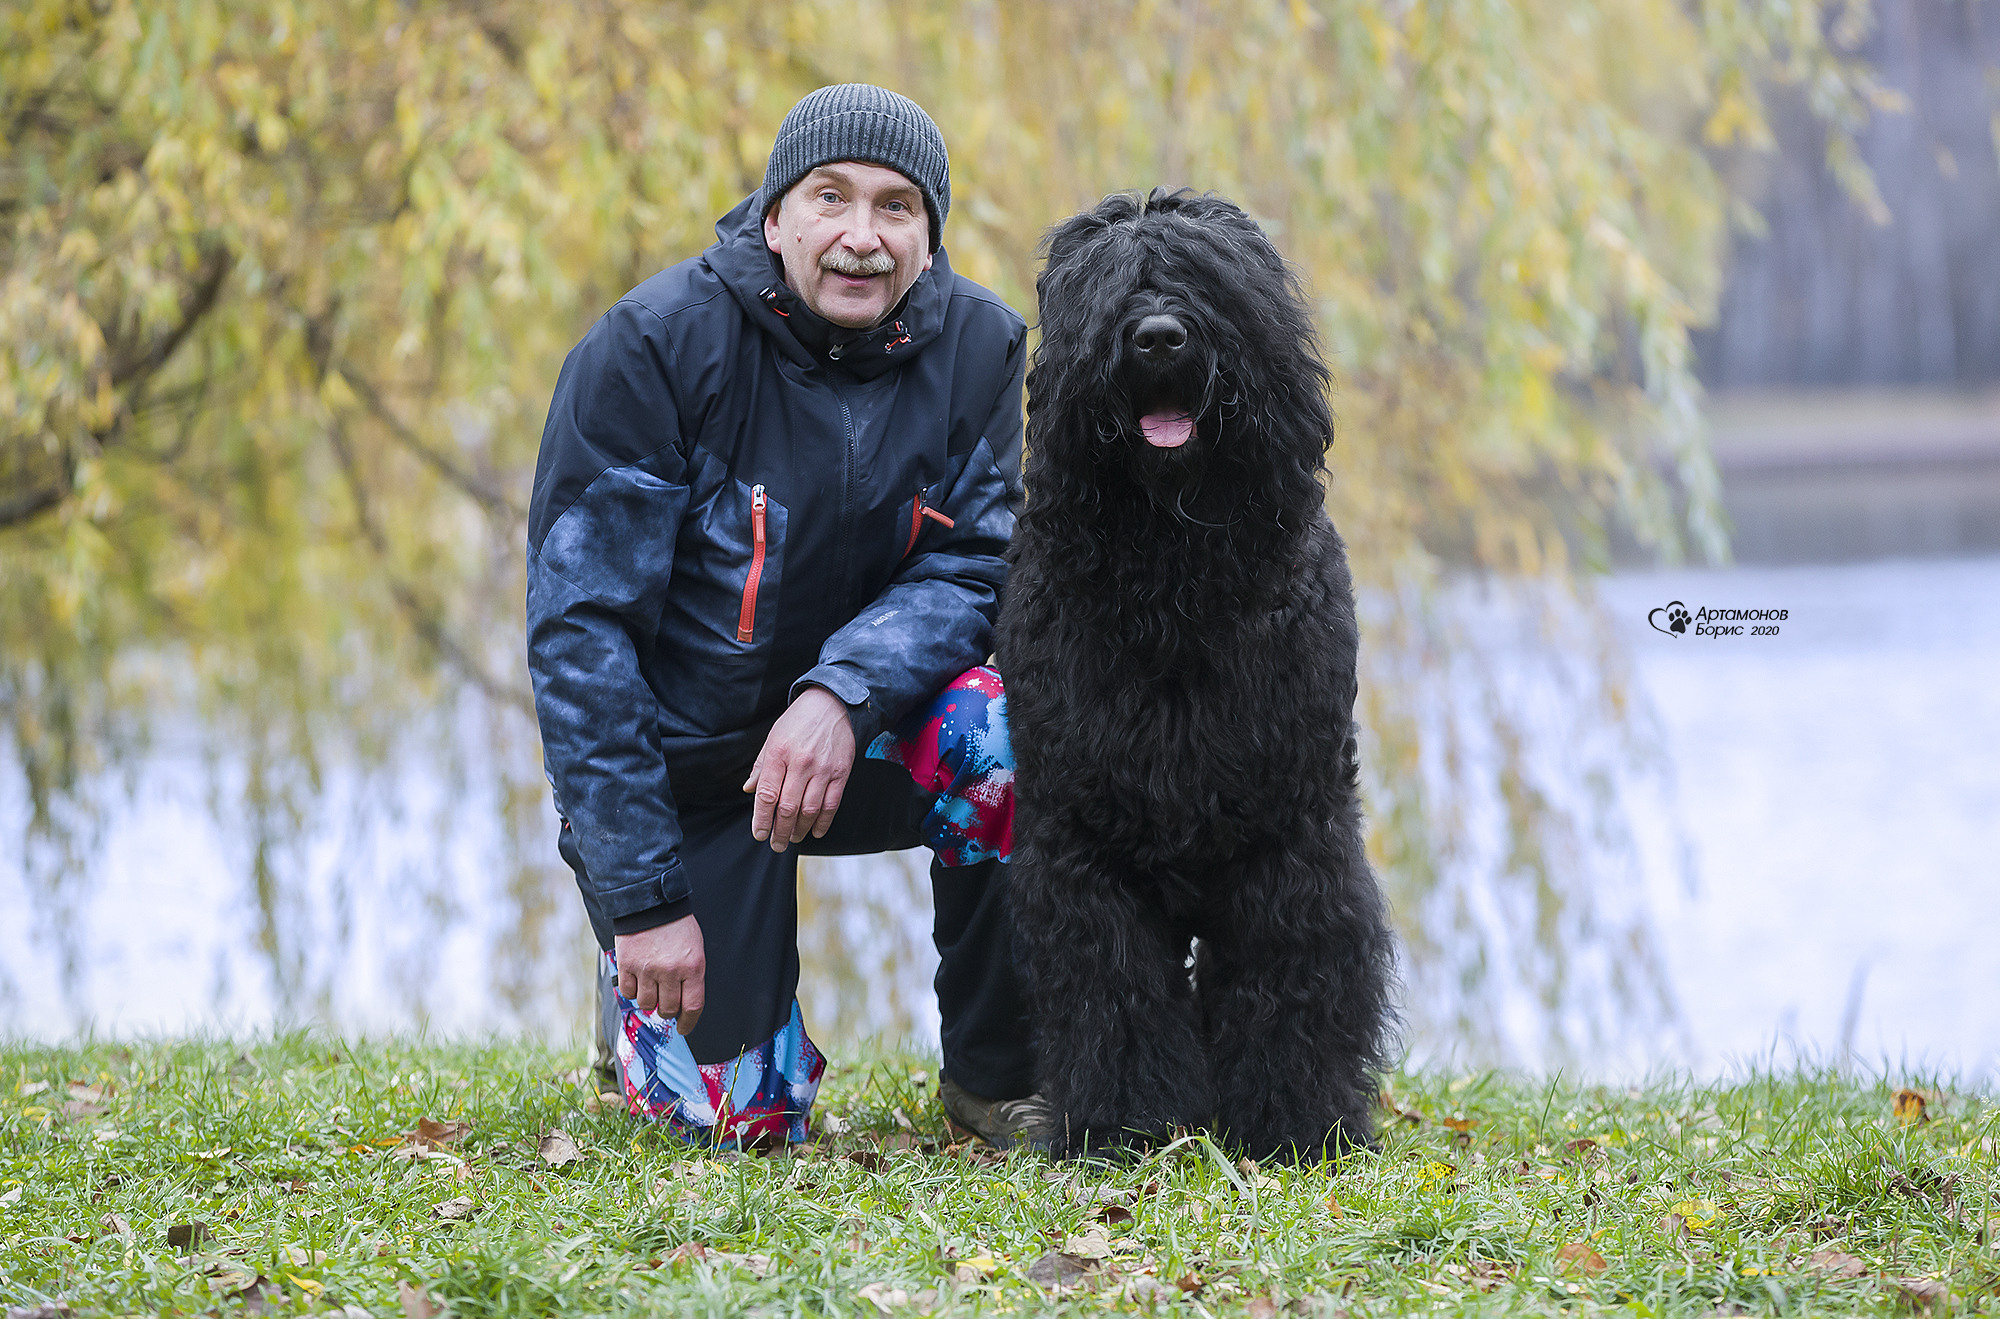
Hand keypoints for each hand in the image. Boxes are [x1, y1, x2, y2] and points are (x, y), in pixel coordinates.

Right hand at [614, 915, 705, 1034]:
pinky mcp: (628, 965)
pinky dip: (632, 991)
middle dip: (667, 1010)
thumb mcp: (695, 949)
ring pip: (647, 1004)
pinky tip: (637, 980)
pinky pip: (629, 992)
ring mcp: (648, 969)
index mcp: (693, 967)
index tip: (683, 1028)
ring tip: (651, 987)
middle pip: (668, 1009)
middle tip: (665, 1002)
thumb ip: (691, 975)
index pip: (693, 1006)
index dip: (688, 1022)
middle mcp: (671, 971)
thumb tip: (684, 1004)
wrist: (651, 903)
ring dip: (649, 1001)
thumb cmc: (677, 927)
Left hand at [743, 686, 854, 851]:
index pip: (766, 794)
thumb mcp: (773, 738)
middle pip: (787, 807)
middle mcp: (801, 762)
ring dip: (799, 829)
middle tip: (776, 844)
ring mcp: (823, 769)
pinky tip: (815, 830)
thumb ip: (761, 766)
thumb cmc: (799, 721)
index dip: (761, 819)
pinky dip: (823, 822)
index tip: (759, 834)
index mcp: (778, 753)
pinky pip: (831, 804)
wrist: (832, 703)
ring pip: (809, 810)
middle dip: (780, 831)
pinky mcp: (841, 772)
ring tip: (793, 837)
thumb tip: (749, 790)